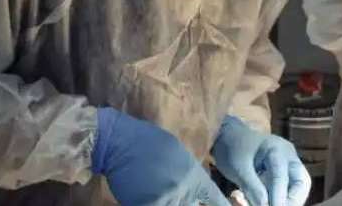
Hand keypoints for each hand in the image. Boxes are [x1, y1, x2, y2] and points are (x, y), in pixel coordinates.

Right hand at [92, 108, 230, 205]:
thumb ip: (187, 172)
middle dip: (187, 204)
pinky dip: (149, 204)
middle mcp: (183, 188)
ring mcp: (165, 198)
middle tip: (176, 195)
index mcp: (193, 173)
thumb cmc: (146, 141)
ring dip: (167, 203)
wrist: (119, 141)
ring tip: (160, 195)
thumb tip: (192, 184)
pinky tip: (144, 198)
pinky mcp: (146, 204)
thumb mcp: (176, 151)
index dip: (221, 205)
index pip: (212, 197)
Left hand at [211, 115, 310, 205]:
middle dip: (292, 201)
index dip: (278, 197)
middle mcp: (288, 156)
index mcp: (276, 149)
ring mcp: (289, 165)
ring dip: (289, 201)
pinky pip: (290, 190)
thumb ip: (253, 188)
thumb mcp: (238, 169)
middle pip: (301, 182)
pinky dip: (282, 199)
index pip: (281, 177)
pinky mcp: (285, 174)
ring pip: (299, 187)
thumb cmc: (233, 149)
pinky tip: (266, 202)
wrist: (230, 138)